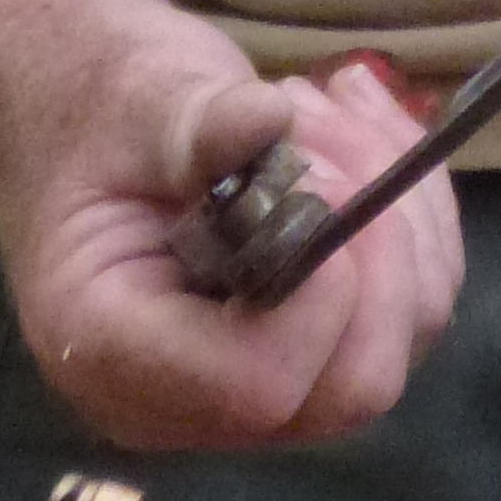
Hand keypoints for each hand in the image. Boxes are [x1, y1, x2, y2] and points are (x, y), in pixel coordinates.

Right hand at [0, 15, 464, 456]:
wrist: (87, 106)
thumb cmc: (96, 104)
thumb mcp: (135, 97)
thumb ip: (196, 121)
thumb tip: (265, 118)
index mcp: (112, 355)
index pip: (257, 384)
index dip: (317, 290)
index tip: (311, 172)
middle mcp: (189, 403)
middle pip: (351, 384)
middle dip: (378, 243)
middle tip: (320, 119)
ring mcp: (260, 390)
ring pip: (402, 339)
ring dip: (396, 204)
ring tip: (321, 103)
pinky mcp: (314, 352)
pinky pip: (410, 307)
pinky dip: (413, 209)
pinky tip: (354, 123)